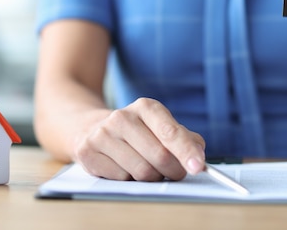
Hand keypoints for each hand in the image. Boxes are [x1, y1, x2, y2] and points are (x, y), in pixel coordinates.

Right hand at [74, 98, 205, 180]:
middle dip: (172, 171)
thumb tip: (198, 154)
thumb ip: (184, 139)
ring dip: (151, 177)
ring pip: (141, 172)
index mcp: (145, 107)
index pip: (170, 132)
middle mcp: (122, 117)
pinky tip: (123, 167)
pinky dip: (128, 180)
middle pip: (159, 157)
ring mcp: (103, 134)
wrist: (92, 128)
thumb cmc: (138, 132)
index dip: (186, 151)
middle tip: (174, 173)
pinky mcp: (88, 152)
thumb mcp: (161, 127)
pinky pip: (121, 179)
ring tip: (146, 167)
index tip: (198, 167)